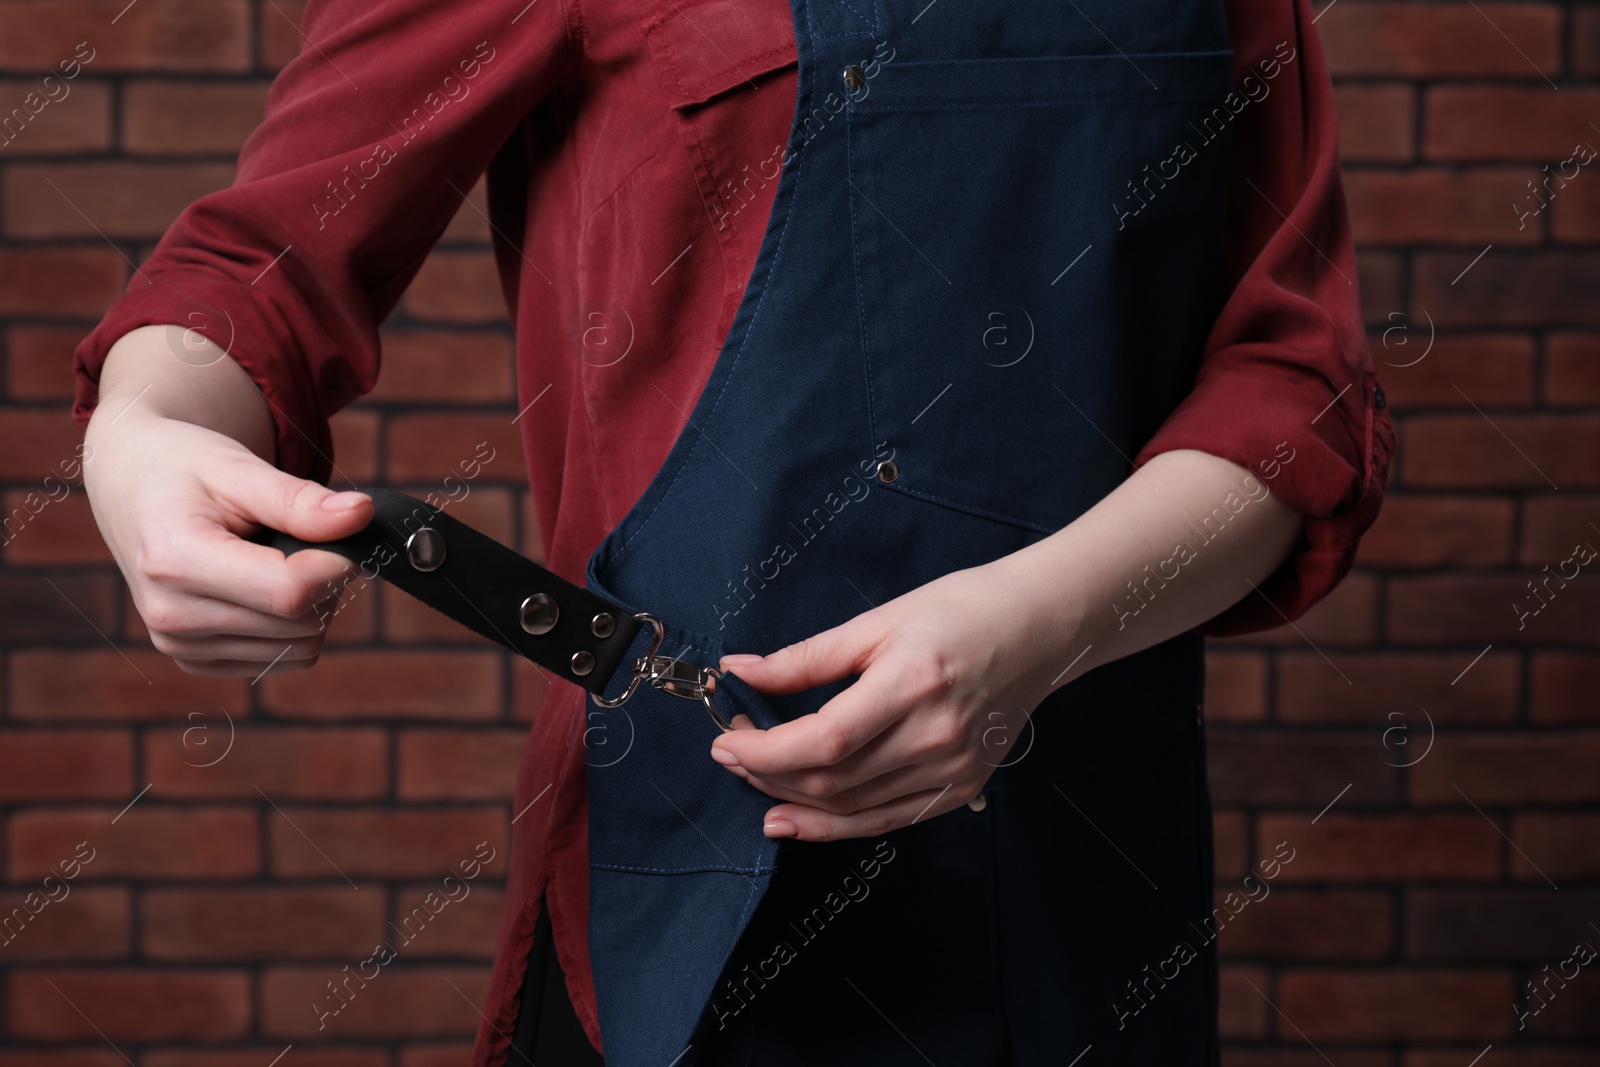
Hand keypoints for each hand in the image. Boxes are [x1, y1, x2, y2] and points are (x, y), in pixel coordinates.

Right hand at [83, 407, 371, 675]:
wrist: (133, 487)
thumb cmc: (186, 469)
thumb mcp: (239, 468)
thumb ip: (300, 500)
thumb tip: (361, 515)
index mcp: (175, 560)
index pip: (290, 592)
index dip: (337, 565)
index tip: (346, 531)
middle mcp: (171, 615)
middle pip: (300, 624)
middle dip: (327, 581)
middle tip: (312, 538)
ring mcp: (179, 645)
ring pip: (299, 648)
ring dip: (314, 605)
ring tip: (281, 556)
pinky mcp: (194, 661)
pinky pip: (282, 659)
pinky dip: (294, 625)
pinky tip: (266, 585)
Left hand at [711, 561, 1076, 841]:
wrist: (1041, 629)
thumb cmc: (961, 610)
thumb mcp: (879, 620)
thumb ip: (807, 656)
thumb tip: (740, 670)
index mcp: (913, 682)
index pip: (824, 740)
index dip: (766, 752)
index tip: (728, 740)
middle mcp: (936, 736)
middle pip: (833, 779)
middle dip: (768, 774)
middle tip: (733, 752)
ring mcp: (952, 769)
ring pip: (853, 808)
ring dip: (793, 801)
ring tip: (753, 784)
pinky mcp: (961, 788)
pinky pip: (886, 820)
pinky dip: (834, 826)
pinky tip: (794, 820)